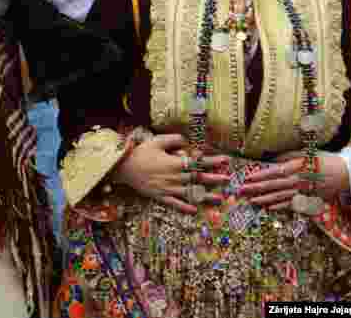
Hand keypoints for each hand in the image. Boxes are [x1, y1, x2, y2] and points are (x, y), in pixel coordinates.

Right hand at [113, 133, 228, 214]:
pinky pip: (175, 204)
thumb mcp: (157, 141)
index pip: (198, 162)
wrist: (123, 167)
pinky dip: (185, 208)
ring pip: (191, 193)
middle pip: (198, 179)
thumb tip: (187, 142)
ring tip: (219, 199)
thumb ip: (174, 140)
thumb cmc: (141, 152)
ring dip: (206, 196)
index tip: (225, 161)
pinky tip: (195, 211)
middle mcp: (174, 177)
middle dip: (214, 179)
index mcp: (175, 163)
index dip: (212, 161)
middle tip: (227, 180)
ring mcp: (168, 188)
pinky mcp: (161, 196)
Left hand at [239, 151, 348, 208]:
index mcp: (298, 167)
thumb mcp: (306, 153)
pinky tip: (269, 208)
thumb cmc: (323, 160)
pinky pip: (292, 204)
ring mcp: (304, 192)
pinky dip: (280, 207)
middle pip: (275, 185)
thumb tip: (271, 160)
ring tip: (251, 201)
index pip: (276, 172)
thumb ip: (288, 156)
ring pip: (281, 197)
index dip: (261, 175)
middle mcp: (299, 181)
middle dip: (257, 188)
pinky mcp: (309, 199)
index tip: (248, 177)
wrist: (345, 174)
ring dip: (265, 199)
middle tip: (242, 191)